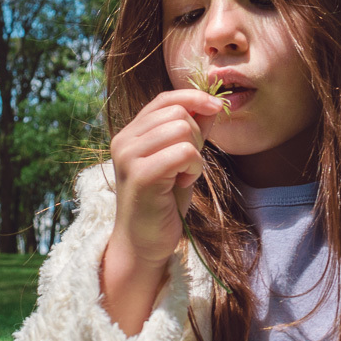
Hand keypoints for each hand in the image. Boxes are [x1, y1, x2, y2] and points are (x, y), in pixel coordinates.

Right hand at [102, 89, 224, 334]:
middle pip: (177, 111)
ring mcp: (129, 156)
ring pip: (181, 128)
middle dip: (196, 135)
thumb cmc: (163, 203)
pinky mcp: (140, 175)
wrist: (144, 244)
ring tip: (183, 176)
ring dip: (195, 154)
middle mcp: (124, 140)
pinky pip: (183, 152)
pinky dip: (194, 167)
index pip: (165, 98)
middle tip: (188, 164)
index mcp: (130, 133)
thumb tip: (212, 103)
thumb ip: (192, 131)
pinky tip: (183, 183)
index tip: (216, 106)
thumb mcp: (180, 160)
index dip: (194, 97)